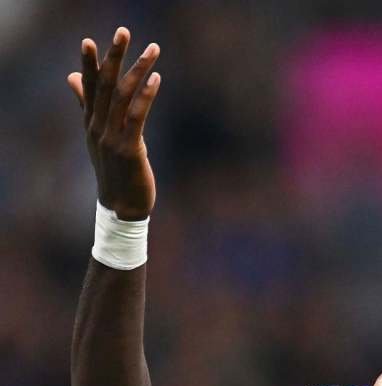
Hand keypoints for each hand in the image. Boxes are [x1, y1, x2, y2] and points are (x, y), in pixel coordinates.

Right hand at [67, 27, 160, 220]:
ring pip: (123, 96)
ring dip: (139, 70)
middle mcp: (98, 126)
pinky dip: (146, 96)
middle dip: (114, 56)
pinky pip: (136, 117)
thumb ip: (87, 105)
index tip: (89, 40)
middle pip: (105, 84)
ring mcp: (111, 137)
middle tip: (123, 31)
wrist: (122, 205)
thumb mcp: (99, 135)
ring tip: (153, 50)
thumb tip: (72, 77)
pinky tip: (156, 80)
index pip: (89, 86)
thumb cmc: (115, 169)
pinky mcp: (129, 148)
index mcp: (91, 121)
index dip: (89, 63)